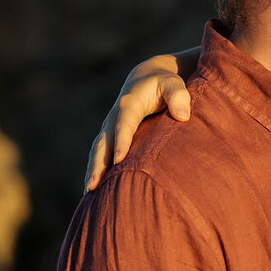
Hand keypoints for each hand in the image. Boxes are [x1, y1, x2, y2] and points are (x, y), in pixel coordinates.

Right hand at [83, 56, 192, 190]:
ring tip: (88, 192)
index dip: (121, 141)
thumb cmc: (164, 83)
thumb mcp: (173, 84)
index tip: (119, 161)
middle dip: (98, 164)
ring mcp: (109, 127)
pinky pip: (99, 154)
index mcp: (129, 104)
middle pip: (103, 142)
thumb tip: (183, 116)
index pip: (124, 125)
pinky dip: (95, 169)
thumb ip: (179, 97)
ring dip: (92, 170)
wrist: (146, 78)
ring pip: (98, 151)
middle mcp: (113, 117)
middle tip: (93, 185)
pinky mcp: (110, 136)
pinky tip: (92, 189)